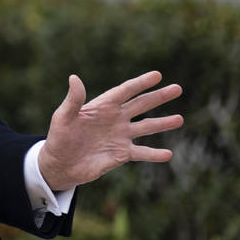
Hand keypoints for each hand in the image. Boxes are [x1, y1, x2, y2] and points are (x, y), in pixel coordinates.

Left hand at [38, 70, 183, 190]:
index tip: (157, 75)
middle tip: (177, 88)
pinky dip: (155, 154)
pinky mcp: (122, 154)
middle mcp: (115, 119)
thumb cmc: (59, 137)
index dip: (140, 83)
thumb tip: (74, 77)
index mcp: (102, 106)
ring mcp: (120, 136)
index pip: (125, 91)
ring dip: (163, 123)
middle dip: (159, 97)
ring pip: (146, 127)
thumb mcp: (63, 117)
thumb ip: (73, 100)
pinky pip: (142, 152)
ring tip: (180, 119)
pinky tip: (168, 154)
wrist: (60, 164)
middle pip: (141, 105)